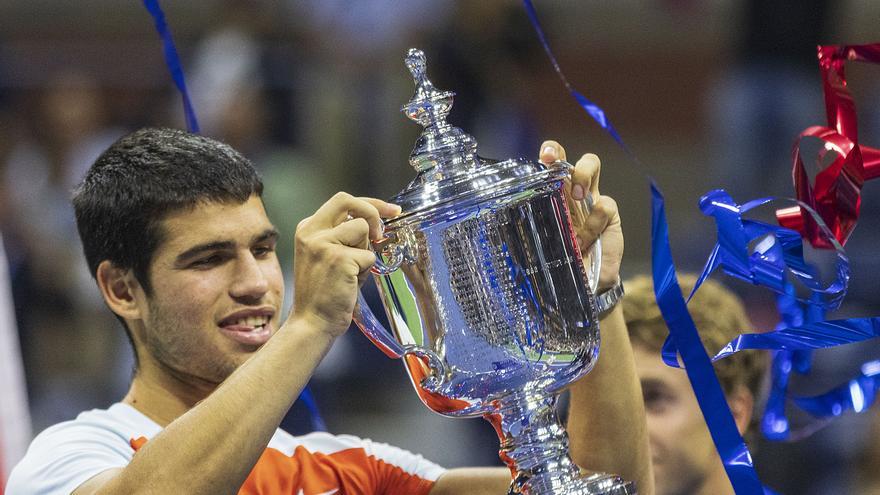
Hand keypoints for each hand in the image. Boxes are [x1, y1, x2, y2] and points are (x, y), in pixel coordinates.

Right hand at [291, 192, 400, 334]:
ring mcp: (324, 243)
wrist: (312, 322)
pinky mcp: (339, 258)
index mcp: (308, 228)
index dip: (369, 203)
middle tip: (380, 232)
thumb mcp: (327, 255)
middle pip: (348, 201)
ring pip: (363, 229)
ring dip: (365, 250)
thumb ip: (345, 236)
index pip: (342, 201)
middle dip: (372, 211)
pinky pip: (369, 256)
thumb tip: (375, 225)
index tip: (390, 210)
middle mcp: (312, 232)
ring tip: (352, 271)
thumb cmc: (324, 294)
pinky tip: (350, 283)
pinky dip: (366, 271)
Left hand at [539, 141, 622, 290]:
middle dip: (563, 157)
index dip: (549, 152)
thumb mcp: (541, 245)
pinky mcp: (610, 214)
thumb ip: (529, 231)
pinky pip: (605, 206)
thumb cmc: (559, 262)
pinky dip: (594, 222)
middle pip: (568, 157)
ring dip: (583, 176)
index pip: (549, 163)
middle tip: (560, 174)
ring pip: (592, 165)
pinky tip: (584, 242)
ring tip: (578, 198)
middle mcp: (569, 192)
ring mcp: (590, 200)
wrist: (588, 284)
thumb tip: (501, 226)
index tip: (544, 158)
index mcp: (550, 195)